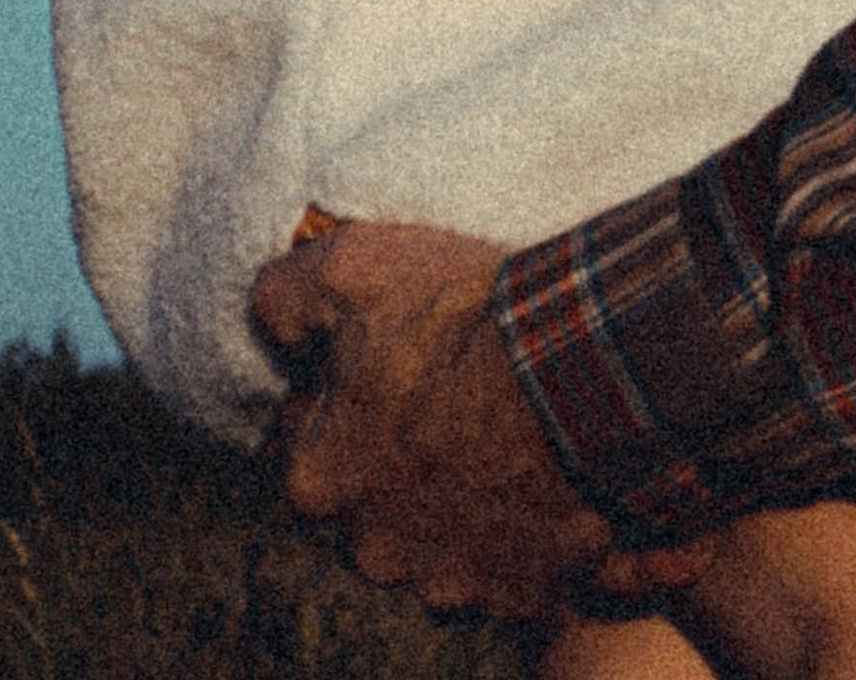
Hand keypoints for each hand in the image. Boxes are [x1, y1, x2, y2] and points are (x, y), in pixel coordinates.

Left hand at [249, 219, 628, 616]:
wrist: (583, 362)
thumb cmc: (463, 317)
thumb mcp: (353, 265)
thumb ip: (285, 297)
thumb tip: (272, 323)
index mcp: (320, 483)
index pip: (309, 437)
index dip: (346, 393)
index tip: (388, 360)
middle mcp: (374, 550)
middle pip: (371, 498)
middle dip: (396, 456)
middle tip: (446, 395)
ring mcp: (452, 578)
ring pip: (437, 537)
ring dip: (455, 498)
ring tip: (499, 433)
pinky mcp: (522, 590)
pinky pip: (507, 567)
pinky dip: (517, 530)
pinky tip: (536, 474)